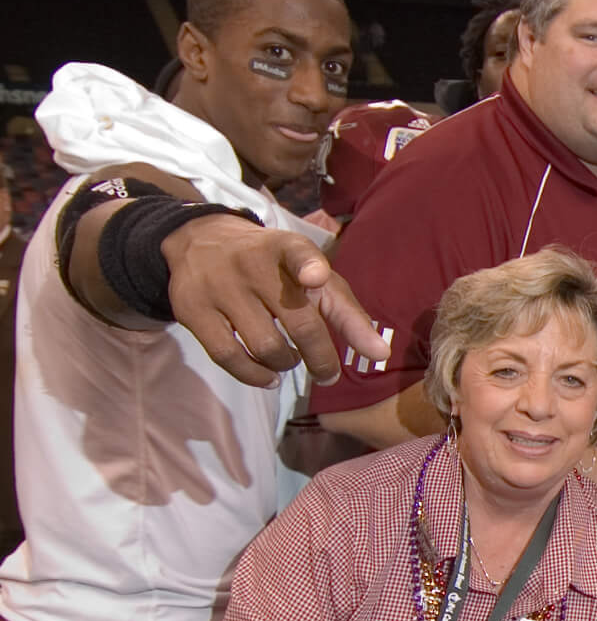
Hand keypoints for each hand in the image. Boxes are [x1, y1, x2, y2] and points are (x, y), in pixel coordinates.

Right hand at [163, 216, 389, 387]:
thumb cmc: (276, 271)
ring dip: (286, 365)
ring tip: (291, 361)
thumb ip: (348, 314)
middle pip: (298, 323)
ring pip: (266, 346)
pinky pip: (229, 357)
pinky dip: (254, 376)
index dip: (308, 266)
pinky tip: (269, 377)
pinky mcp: (193, 309)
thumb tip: (379, 356)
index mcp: (287, 248)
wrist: (203, 243)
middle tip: (328, 374)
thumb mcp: (314, 279)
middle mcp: (252, 263)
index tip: (315, 277)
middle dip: (322, 359)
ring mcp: (219, 286)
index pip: (298, 253)